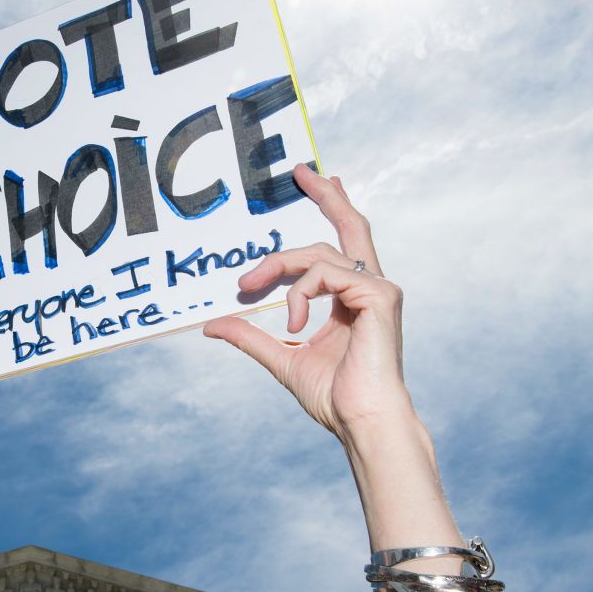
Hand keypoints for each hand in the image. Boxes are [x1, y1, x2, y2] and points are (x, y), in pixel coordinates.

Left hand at [204, 164, 411, 442]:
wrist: (360, 420)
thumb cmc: (333, 396)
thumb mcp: (281, 357)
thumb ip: (251, 336)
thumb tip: (213, 324)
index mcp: (352, 296)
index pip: (340, 243)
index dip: (330, 207)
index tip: (310, 182)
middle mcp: (370, 286)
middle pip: (348, 225)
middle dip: (325, 195)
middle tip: (300, 170)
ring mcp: (379, 289)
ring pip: (318, 254)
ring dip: (278, 268)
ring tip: (251, 290)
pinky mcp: (379, 296)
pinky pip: (325, 274)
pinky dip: (300, 294)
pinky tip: (293, 324)